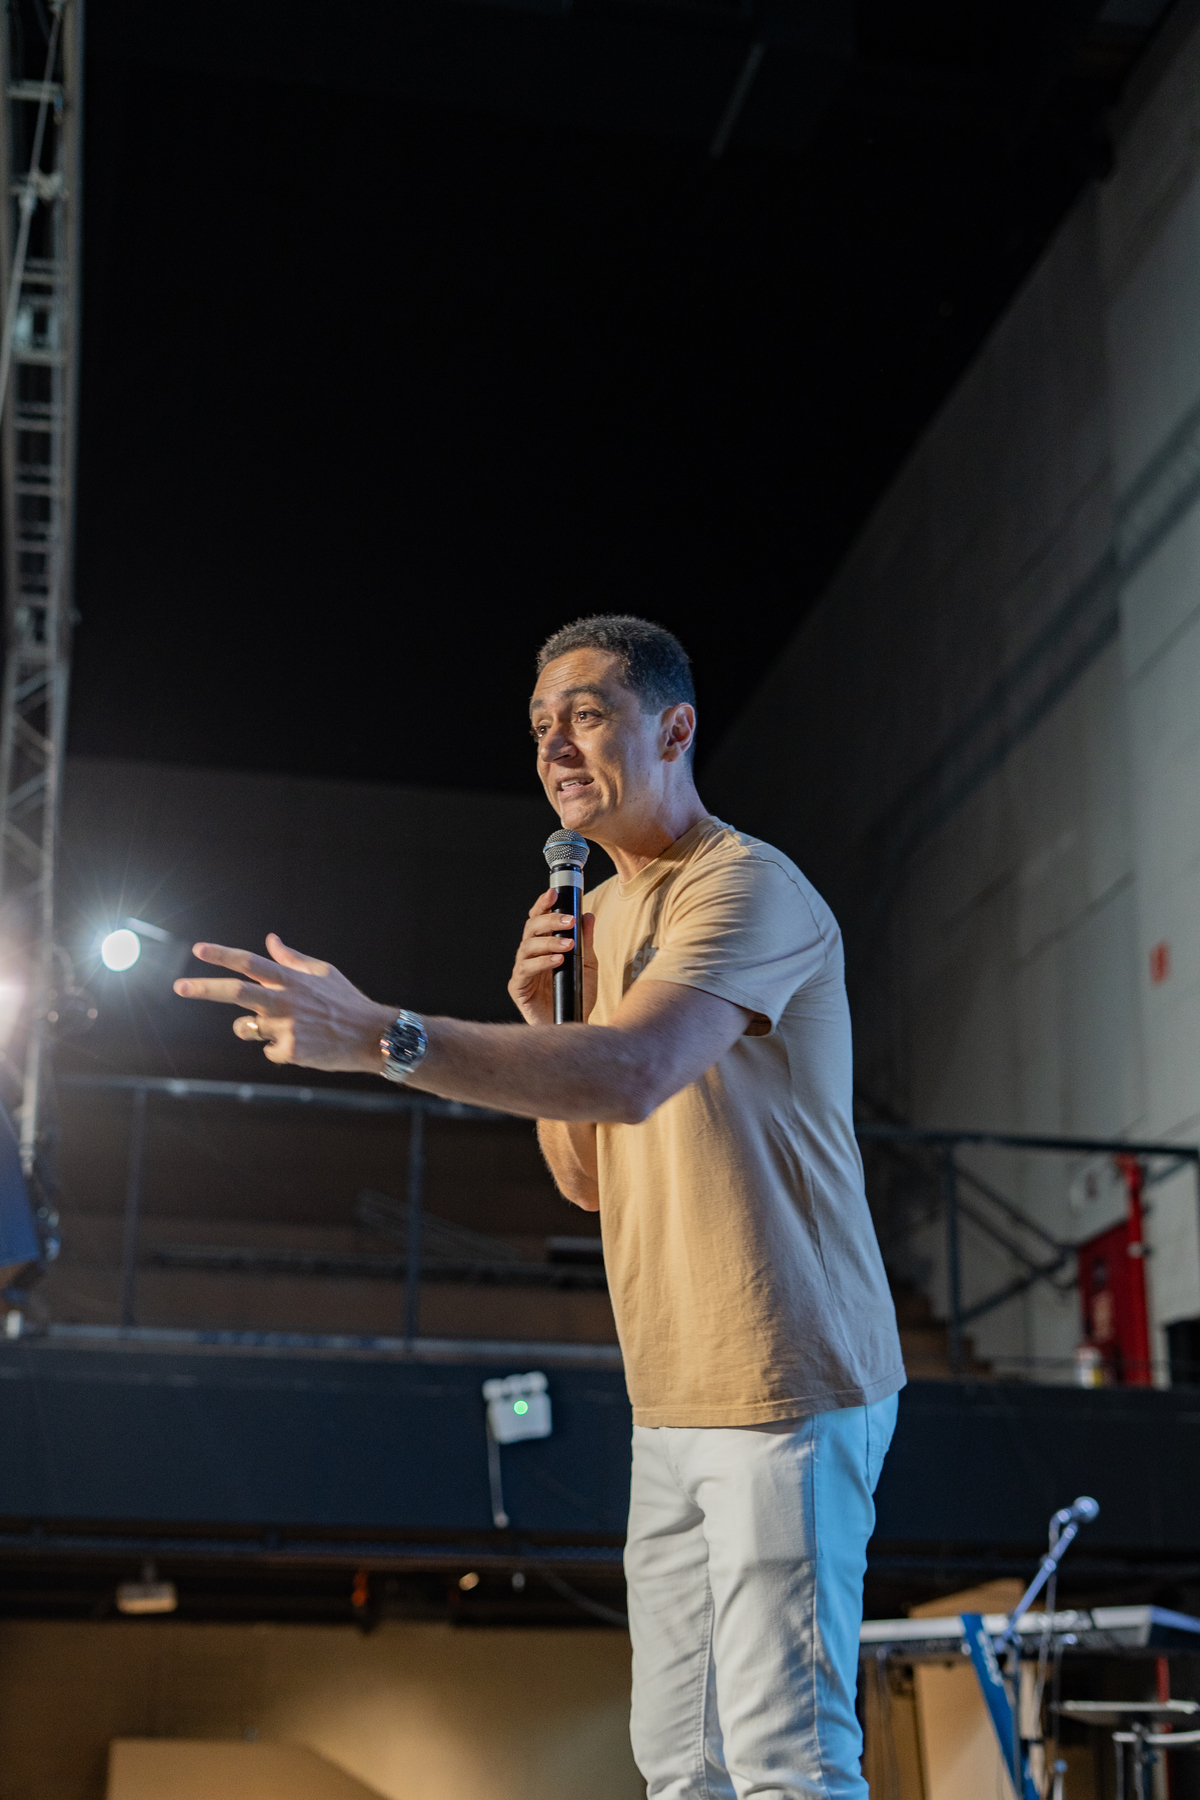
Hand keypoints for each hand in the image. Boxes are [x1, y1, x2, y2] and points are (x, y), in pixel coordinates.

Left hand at [174, 933, 395, 1070]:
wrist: (371, 1037)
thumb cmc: (346, 1001)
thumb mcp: (323, 972)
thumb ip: (292, 958)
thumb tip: (271, 939)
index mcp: (291, 979)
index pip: (250, 962)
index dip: (222, 955)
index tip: (198, 949)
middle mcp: (285, 1000)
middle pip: (236, 992)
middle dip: (204, 988)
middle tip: (180, 986)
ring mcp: (286, 1027)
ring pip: (245, 1028)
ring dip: (250, 1028)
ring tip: (278, 1028)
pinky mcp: (291, 1051)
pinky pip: (267, 1050)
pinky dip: (277, 1049)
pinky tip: (302, 1046)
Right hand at [507, 890, 596, 1026]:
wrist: (574, 1023)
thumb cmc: (577, 995)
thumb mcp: (587, 964)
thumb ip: (586, 940)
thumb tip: (587, 915)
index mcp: (543, 946)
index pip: (539, 919)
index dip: (543, 905)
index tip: (553, 893)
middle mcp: (530, 955)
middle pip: (530, 928)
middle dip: (549, 921)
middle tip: (568, 921)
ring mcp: (522, 970)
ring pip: (527, 946)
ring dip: (548, 942)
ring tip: (568, 945)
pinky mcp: (518, 988)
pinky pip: (525, 969)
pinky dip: (541, 962)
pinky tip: (557, 961)